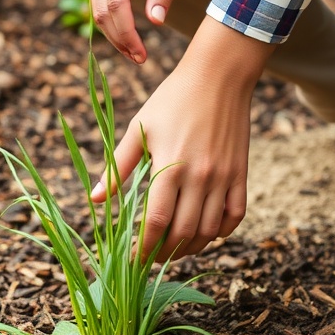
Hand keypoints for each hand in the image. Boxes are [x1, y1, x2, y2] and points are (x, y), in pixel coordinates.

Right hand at [86, 0, 202, 63]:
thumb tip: (156, 21)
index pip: (117, 4)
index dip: (128, 34)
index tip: (143, 55)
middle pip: (102, 11)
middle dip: (119, 40)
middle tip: (140, 59)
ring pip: (95, 9)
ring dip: (112, 34)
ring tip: (134, 51)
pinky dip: (109, 20)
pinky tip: (126, 34)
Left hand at [91, 20, 275, 260]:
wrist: (218, 76)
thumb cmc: (171, 100)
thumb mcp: (139, 130)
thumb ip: (117, 168)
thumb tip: (93, 198)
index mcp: (170, 166)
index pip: (157, 222)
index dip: (144, 247)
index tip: (133, 258)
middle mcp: (199, 177)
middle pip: (183, 233)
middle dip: (164, 253)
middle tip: (151, 257)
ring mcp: (223, 178)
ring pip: (209, 231)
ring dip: (191, 247)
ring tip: (174, 249)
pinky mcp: (240, 174)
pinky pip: (235, 216)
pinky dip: (221, 232)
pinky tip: (205, 232)